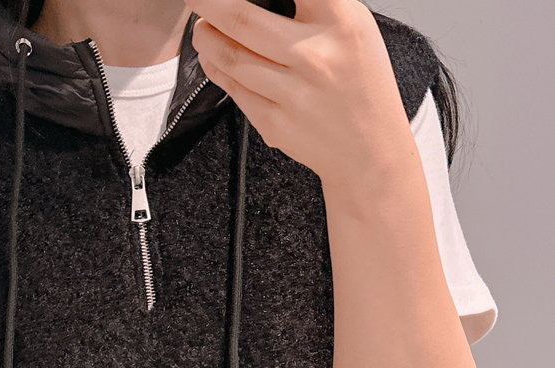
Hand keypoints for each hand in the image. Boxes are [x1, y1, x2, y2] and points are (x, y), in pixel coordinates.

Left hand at [191, 0, 414, 188]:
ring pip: (230, 56)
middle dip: (209, 2)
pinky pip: (234, 88)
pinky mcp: (274, 123)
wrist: (369, 151)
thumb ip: (315, 5)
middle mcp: (314, 56)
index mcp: (341, 21)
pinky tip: (212, 55)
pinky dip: (216, 66)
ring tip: (201, 26)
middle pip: (242, 19)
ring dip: (206, 36)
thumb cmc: (361, 83)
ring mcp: (292, 93)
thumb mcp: (354, 28)